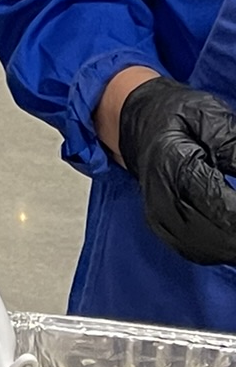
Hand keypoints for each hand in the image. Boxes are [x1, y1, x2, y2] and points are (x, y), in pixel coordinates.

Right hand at [117, 78, 235, 266]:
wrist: (140, 123)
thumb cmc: (176, 116)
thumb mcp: (212, 118)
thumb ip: (235, 148)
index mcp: (172, 166)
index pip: (221, 206)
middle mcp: (161, 200)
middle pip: (220, 235)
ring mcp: (161, 220)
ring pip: (213, 250)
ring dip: (233, 238)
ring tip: (235, 211)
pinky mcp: (165, 231)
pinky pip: (202, 250)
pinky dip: (224, 244)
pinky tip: (230, 226)